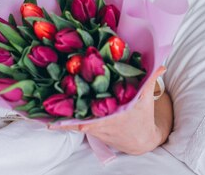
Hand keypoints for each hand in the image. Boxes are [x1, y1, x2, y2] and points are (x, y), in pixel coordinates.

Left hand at [52, 66, 167, 155]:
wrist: (139, 141)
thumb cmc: (141, 116)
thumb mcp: (146, 97)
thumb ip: (150, 78)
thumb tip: (160, 62)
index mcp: (119, 111)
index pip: (102, 104)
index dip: (89, 97)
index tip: (77, 88)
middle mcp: (104, 120)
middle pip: (83, 110)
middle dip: (69, 103)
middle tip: (53, 92)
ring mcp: (95, 126)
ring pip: (75, 119)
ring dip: (62, 112)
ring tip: (45, 104)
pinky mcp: (89, 129)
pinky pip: (73, 125)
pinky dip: (62, 122)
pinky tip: (47, 119)